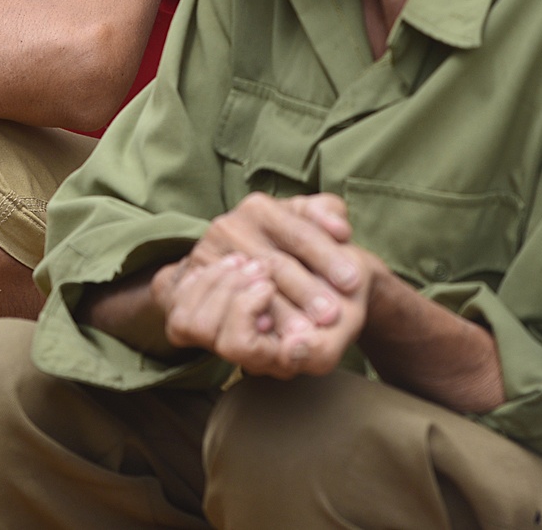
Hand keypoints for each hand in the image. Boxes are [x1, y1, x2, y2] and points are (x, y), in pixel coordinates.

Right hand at [152, 193, 372, 376]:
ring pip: (247, 288)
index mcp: (259, 208)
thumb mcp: (305, 219)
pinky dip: (238, 320)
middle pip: (275, 264)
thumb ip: (326, 213)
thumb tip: (339, 228)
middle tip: (332, 316)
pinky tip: (264, 333)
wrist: (232, 262)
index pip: (299, 232)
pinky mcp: (189, 286)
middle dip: (307, 291)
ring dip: (278, 313)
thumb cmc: (283, 242)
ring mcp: (205, 256)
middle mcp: (228, 227)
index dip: (327, 256)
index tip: (353, 281)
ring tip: (305, 333)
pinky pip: (214, 305)